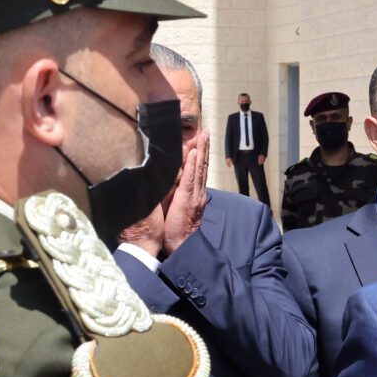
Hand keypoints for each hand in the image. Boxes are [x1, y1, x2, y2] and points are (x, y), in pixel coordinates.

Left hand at [160, 128, 210, 251]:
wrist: (182, 245)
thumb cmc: (176, 228)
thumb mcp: (175, 206)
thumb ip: (175, 192)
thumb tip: (170, 178)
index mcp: (196, 193)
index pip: (199, 170)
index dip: (200, 154)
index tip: (201, 139)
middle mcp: (198, 192)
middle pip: (202, 165)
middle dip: (204, 147)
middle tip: (206, 131)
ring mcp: (195, 195)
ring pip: (199, 168)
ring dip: (201, 150)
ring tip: (203, 135)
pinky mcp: (188, 199)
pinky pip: (191, 179)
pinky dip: (193, 165)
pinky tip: (193, 153)